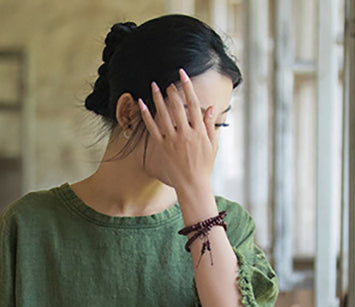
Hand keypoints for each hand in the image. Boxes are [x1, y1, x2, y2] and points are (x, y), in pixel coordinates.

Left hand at [138, 69, 217, 196]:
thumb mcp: (212, 145)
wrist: (192, 185)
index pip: (193, 104)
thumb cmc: (204, 166)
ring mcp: (172, 140)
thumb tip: (211, 107)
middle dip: (172, 91)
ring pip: (164, 115)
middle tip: (168, 81)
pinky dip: (147, 115)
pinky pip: (153, 128)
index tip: (183, 74)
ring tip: (153, 85)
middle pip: (177, 107)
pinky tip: (142, 104)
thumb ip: (210, 125)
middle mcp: (185, 134)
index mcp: (198, 131)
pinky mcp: (162, 147)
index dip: (187, 87)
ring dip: (158, 98)